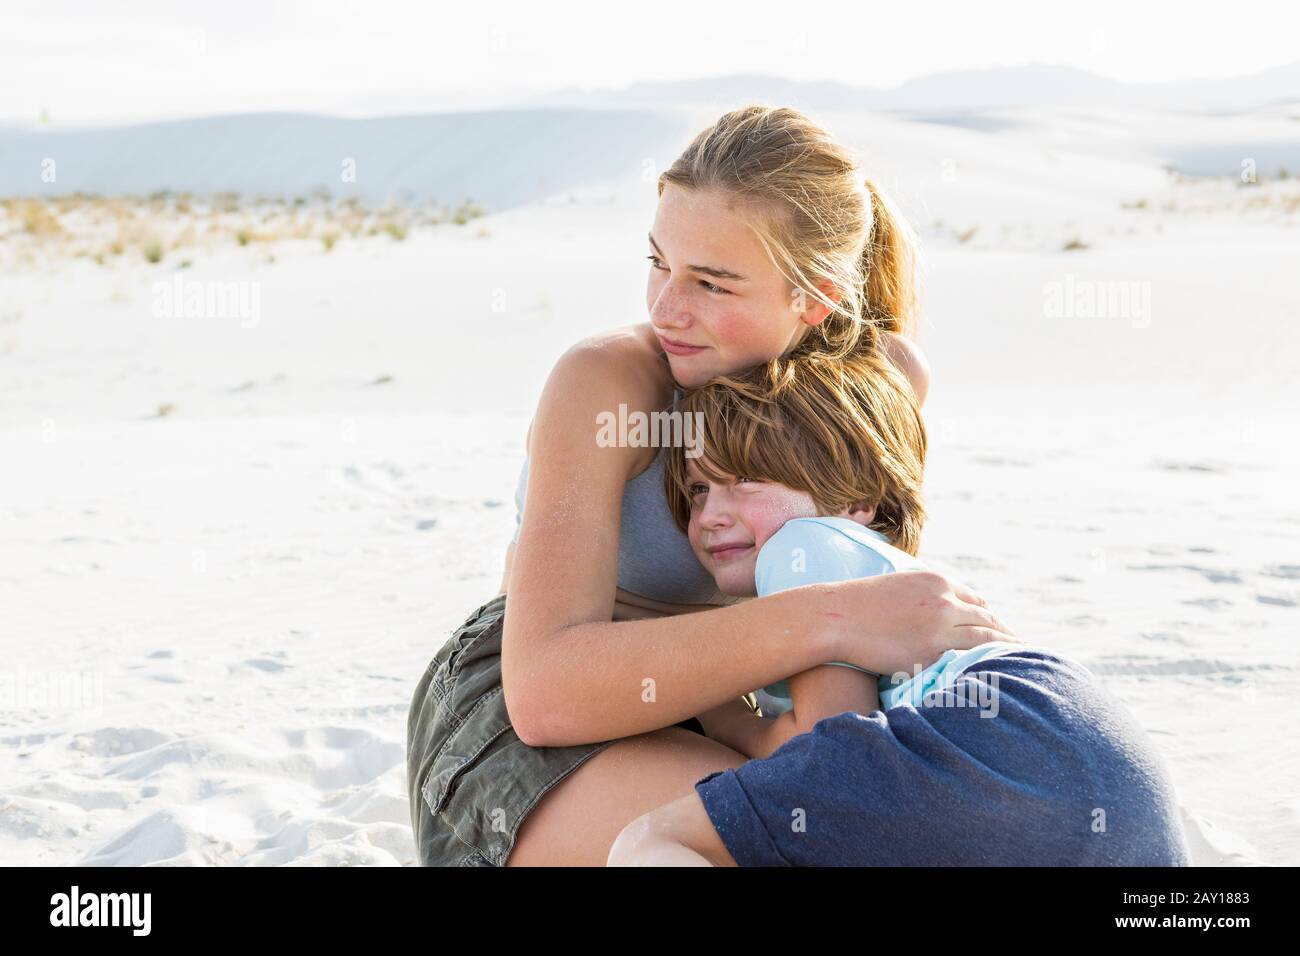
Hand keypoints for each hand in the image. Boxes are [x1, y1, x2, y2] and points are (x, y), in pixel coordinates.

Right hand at [829, 571, 1017, 675]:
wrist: (834, 616)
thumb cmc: (856, 605)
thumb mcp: (897, 587)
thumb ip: (920, 595)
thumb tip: (929, 612)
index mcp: (938, 582)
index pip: (977, 602)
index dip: (992, 620)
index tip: (1001, 634)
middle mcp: (945, 601)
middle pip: (988, 621)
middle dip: (1006, 637)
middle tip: (1022, 654)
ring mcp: (941, 626)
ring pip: (986, 640)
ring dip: (1004, 653)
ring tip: (1019, 668)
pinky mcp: (930, 652)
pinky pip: (968, 660)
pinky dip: (985, 666)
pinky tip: (993, 677)